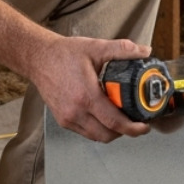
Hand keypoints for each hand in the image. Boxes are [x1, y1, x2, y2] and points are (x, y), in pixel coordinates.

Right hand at [22, 35, 151, 142]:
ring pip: (96, 136)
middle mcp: (75, 111)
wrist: (39, 58)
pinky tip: (104, 117)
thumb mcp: (96, 47)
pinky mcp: (62, 120)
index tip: (144, 127)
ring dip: (111, 132)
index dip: (132, 128)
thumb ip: (122, 50)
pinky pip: (85, 132)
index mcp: (86, 96)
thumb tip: (144, 51)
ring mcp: (67, 118)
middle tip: (136, 123)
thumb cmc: (64, 54)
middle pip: (107, 135)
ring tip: (122, 119)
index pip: (114, 122)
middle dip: (125, 132)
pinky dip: (98, 129)